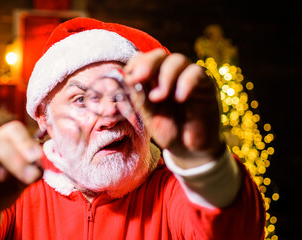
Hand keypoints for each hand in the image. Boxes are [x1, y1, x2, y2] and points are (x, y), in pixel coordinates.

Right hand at [0, 121, 42, 234]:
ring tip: (2, 177)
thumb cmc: (5, 188)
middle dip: (15, 159)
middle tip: (28, 176)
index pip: (13, 129)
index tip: (36, 157)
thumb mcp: (22, 182)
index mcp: (5, 141)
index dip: (25, 142)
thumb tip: (38, 170)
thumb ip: (32, 173)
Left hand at [124, 49, 224, 168]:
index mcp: (153, 78)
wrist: (189, 149)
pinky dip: (185, 82)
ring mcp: (188, 77)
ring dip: (165, 76)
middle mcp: (170, 74)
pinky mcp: (205, 85)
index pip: (143, 59)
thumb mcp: (148, 115)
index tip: (128, 79)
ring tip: (158, 97)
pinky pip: (196, 73)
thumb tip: (122, 81)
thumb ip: (138, 97)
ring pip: (177, 60)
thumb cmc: (168, 129)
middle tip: (139, 77)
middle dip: (147, 64)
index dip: (134, 65)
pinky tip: (179, 98)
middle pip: (159, 54)